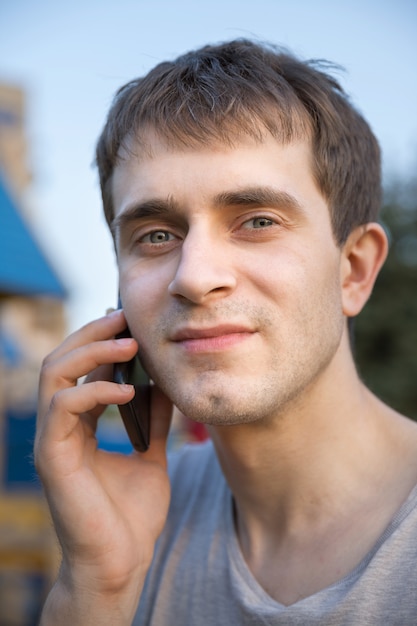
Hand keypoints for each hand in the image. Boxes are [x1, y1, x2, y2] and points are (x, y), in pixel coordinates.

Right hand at [35, 309, 171, 623]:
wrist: (121, 562)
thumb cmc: (132, 514)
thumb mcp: (151, 452)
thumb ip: (155, 418)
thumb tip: (168, 383)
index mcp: (80, 424)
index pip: (81, 368)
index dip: (103, 340)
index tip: (133, 322)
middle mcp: (61, 426)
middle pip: (62, 359)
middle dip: (93, 334)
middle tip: (126, 317)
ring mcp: (53, 439)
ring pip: (55, 373)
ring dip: (92, 352)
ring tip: (130, 345)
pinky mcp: (52, 456)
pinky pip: (63, 407)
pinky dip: (94, 391)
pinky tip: (129, 392)